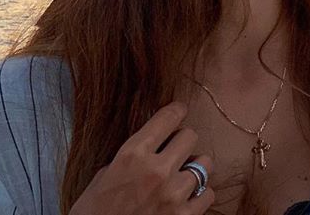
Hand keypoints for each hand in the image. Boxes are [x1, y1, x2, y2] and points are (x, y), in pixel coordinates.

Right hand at [70, 101, 214, 214]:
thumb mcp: (101, 180)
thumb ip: (127, 160)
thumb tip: (148, 147)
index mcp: (132, 155)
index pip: (167, 118)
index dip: (176, 111)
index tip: (179, 111)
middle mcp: (156, 171)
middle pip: (190, 136)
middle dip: (183, 142)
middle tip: (175, 151)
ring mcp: (173, 195)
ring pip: (204, 163)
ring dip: (194, 168)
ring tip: (182, 176)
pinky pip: (208, 194)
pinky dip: (200, 195)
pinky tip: (188, 198)